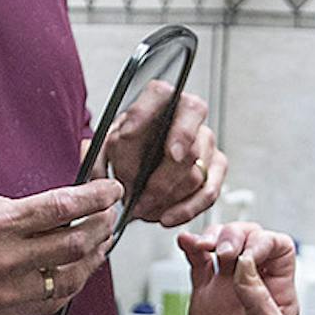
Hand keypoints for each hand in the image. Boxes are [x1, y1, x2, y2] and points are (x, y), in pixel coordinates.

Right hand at [0, 179, 122, 314]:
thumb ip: (16, 208)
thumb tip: (58, 205)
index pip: (62, 206)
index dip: (95, 197)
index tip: (112, 190)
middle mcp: (6, 259)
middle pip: (76, 242)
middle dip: (103, 225)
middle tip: (110, 214)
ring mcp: (9, 291)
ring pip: (74, 275)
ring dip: (95, 256)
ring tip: (102, 240)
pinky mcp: (8, 312)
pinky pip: (56, 299)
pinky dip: (74, 282)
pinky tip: (80, 268)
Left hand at [98, 84, 223, 226]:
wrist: (142, 156)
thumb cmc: (127, 147)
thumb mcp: (104, 145)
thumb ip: (97, 157)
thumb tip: (104, 178)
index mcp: (157, 97)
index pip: (163, 100)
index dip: (164, 125)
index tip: (169, 153)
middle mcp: (187, 113)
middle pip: (186, 149)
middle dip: (159, 183)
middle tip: (138, 201)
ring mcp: (205, 139)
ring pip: (194, 175)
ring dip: (166, 200)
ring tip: (144, 210)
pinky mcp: (216, 164)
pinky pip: (209, 192)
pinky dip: (186, 210)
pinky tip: (166, 217)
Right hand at [179, 222, 297, 314]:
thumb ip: (260, 300)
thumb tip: (246, 264)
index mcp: (280, 292)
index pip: (280, 248)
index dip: (264, 243)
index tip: (247, 257)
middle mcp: (256, 284)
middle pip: (251, 238)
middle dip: (236, 237)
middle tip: (224, 253)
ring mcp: (228, 286)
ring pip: (224, 244)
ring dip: (214, 236)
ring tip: (202, 246)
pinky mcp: (204, 292)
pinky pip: (198, 261)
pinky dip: (191, 247)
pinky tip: (186, 242)